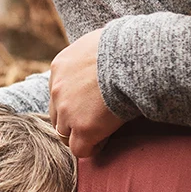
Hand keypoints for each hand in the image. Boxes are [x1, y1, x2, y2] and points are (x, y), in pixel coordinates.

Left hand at [48, 29, 124, 158]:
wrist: (132, 59)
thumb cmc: (125, 46)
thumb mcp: (97, 42)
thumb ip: (90, 54)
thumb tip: (102, 55)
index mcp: (60, 67)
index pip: (58, 92)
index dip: (74, 100)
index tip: (90, 102)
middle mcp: (57, 89)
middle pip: (57, 114)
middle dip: (73, 119)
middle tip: (94, 120)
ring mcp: (67, 111)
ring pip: (65, 134)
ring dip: (80, 134)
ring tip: (101, 132)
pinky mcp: (83, 128)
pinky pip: (80, 149)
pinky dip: (92, 148)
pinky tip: (105, 140)